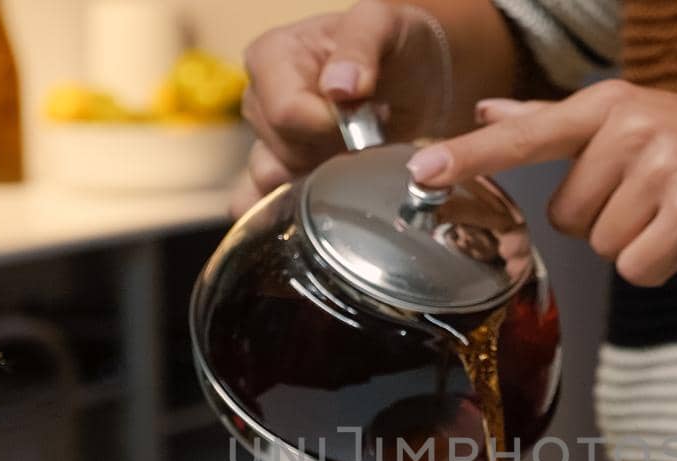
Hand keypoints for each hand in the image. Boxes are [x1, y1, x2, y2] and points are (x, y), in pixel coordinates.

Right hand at [233, 1, 450, 214]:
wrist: (417, 77)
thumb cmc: (395, 43)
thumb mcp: (383, 25)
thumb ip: (359, 46)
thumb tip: (339, 86)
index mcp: (270, 57)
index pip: (285, 112)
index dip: (328, 125)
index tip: (368, 118)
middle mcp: (259, 99)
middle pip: (280, 150)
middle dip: (327, 152)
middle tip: (366, 134)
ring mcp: (268, 140)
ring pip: (274, 180)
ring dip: (316, 181)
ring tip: (350, 158)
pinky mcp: (283, 172)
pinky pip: (259, 202)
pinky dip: (278, 214)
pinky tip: (305, 220)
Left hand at [406, 80, 676, 285]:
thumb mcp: (637, 118)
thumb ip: (557, 121)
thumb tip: (489, 109)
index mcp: (612, 105)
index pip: (527, 133)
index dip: (471, 157)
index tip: (422, 171)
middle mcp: (632, 129)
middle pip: (566, 216)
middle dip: (604, 220)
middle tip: (654, 196)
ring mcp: (662, 167)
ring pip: (600, 246)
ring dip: (636, 243)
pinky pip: (637, 266)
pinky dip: (661, 265)